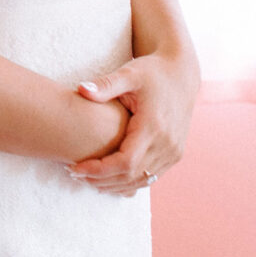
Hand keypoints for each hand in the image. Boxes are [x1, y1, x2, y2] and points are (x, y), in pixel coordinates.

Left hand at [65, 52, 197, 196]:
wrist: (181, 74)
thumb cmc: (151, 72)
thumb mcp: (128, 73)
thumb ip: (105, 84)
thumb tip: (80, 89)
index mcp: (154, 126)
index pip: (125, 162)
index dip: (98, 170)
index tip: (74, 168)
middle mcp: (167, 144)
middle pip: (131, 176)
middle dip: (101, 180)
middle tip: (74, 174)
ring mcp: (173, 152)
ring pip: (141, 181)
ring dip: (113, 184)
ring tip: (87, 178)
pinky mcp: (174, 154)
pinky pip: (150, 177)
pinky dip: (129, 181)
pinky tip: (108, 178)